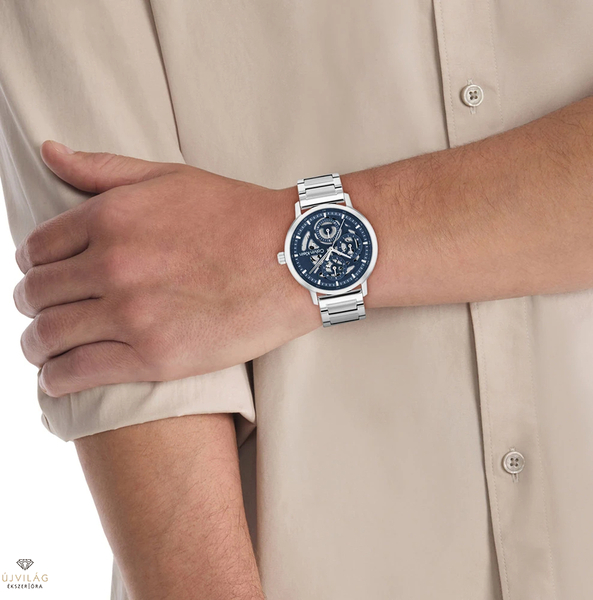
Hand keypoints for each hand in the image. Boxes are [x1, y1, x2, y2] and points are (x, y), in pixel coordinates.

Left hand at [14, 141, 319, 396]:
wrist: (296, 259)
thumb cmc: (239, 216)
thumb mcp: (171, 177)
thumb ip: (104, 168)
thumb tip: (47, 152)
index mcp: (111, 218)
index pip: (36, 249)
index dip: (34, 266)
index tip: (46, 278)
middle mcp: (113, 265)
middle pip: (35, 294)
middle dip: (33, 305)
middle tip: (45, 314)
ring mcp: (132, 314)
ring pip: (46, 337)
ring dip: (36, 345)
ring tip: (44, 350)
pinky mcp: (155, 357)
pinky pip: (77, 373)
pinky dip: (56, 379)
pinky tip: (57, 379)